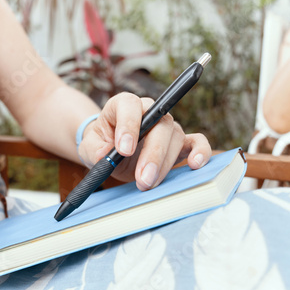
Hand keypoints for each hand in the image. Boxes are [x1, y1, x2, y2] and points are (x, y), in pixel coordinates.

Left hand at [78, 93, 211, 190]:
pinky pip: (197, 142)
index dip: (129, 125)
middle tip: (143, 179)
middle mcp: (149, 111)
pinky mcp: (179, 142)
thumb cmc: (100, 143)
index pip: (130, 106)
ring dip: (164, 164)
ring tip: (148, 184)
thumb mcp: (89, 147)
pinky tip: (195, 164)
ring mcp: (166, 126)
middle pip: (158, 125)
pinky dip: (200, 151)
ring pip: (174, 138)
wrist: (111, 149)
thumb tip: (105, 155)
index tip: (123, 149)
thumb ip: (94, 149)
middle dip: (152, 154)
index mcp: (124, 105)